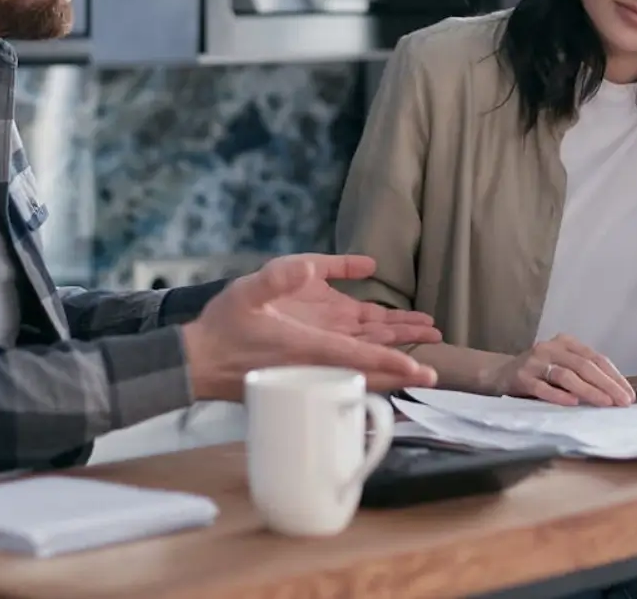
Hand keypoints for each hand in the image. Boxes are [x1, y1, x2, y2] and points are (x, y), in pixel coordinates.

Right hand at [181, 254, 438, 400]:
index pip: (360, 359)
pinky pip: (349, 363)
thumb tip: (310, 263)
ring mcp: (315, 363)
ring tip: (426, 340)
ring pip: (363, 363)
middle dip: (405, 365)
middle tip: (437, 369)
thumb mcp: (246, 292)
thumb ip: (278, 278)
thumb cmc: (223, 328)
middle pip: (371, 368)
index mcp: (308, 347)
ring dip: (394, 355)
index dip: (394, 364)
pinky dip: (373, 358)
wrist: (200, 361)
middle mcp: (317, 360)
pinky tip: (391, 347)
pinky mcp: (309, 361)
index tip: (423, 373)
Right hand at [484, 335, 635, 407]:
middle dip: (607, 385)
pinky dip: (559, 396)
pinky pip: (543, 388)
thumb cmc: (538, 373)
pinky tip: (573, 404)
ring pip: (566, 376)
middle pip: (584, 366)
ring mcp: (534, 362)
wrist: (498, 374)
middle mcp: (550, 348)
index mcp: (565, 342)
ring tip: (605, 404)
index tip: (629, 394)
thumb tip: (617, 393)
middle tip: (623, 402)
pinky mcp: (521, 378)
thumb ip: (583, 374)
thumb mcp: (561, 366)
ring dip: (589, 391)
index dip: (614, 376)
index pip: (596, 358)